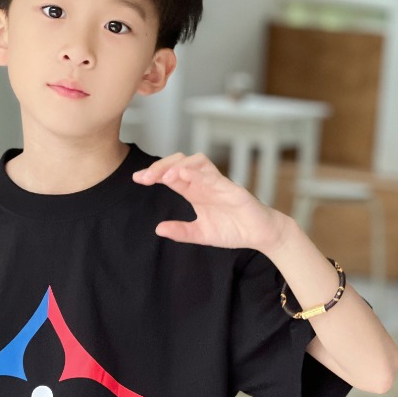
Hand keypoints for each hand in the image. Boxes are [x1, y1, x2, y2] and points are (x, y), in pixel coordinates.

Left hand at [132, 152, 288, 252]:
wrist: (260, 234)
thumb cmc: (233, 230)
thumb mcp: (201, 234)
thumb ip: (181, 231)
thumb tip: (158, 229)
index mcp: (195, 192)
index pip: (171, 176)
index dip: (154, 174)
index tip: (137, 178)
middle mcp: (204, 183)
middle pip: (180, 162)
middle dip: (160, 166)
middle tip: (144, 178)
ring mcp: (218, 183)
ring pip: (197, 161)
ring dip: (178, 165)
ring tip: (162, 176)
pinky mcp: (232, 189)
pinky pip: (214, 176)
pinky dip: (198, 174)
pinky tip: (183, 174)